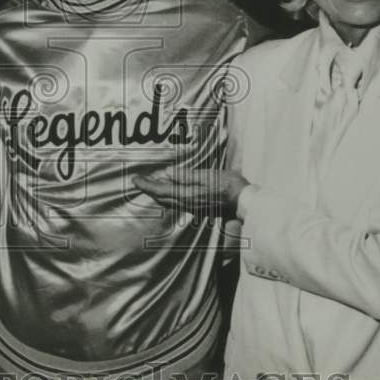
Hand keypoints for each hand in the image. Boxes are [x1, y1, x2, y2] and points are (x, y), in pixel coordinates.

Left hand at [133, 167, 249, 217]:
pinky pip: (177, 201)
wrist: (244, 202)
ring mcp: (193, 206)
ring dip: (158, 192)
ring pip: (169, 200)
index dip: (147, 186)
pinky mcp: (199, 206)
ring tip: (150, 184)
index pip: (161, 191)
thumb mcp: (207, 176)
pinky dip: (169, 195)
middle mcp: (188, 203)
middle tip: (138, 181)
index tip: (135, 180)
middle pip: (163, 198)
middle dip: (149, 190)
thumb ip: (186, 175)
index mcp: (188, 195)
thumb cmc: (229, 186)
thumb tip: (167, 173)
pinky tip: (170, 189)